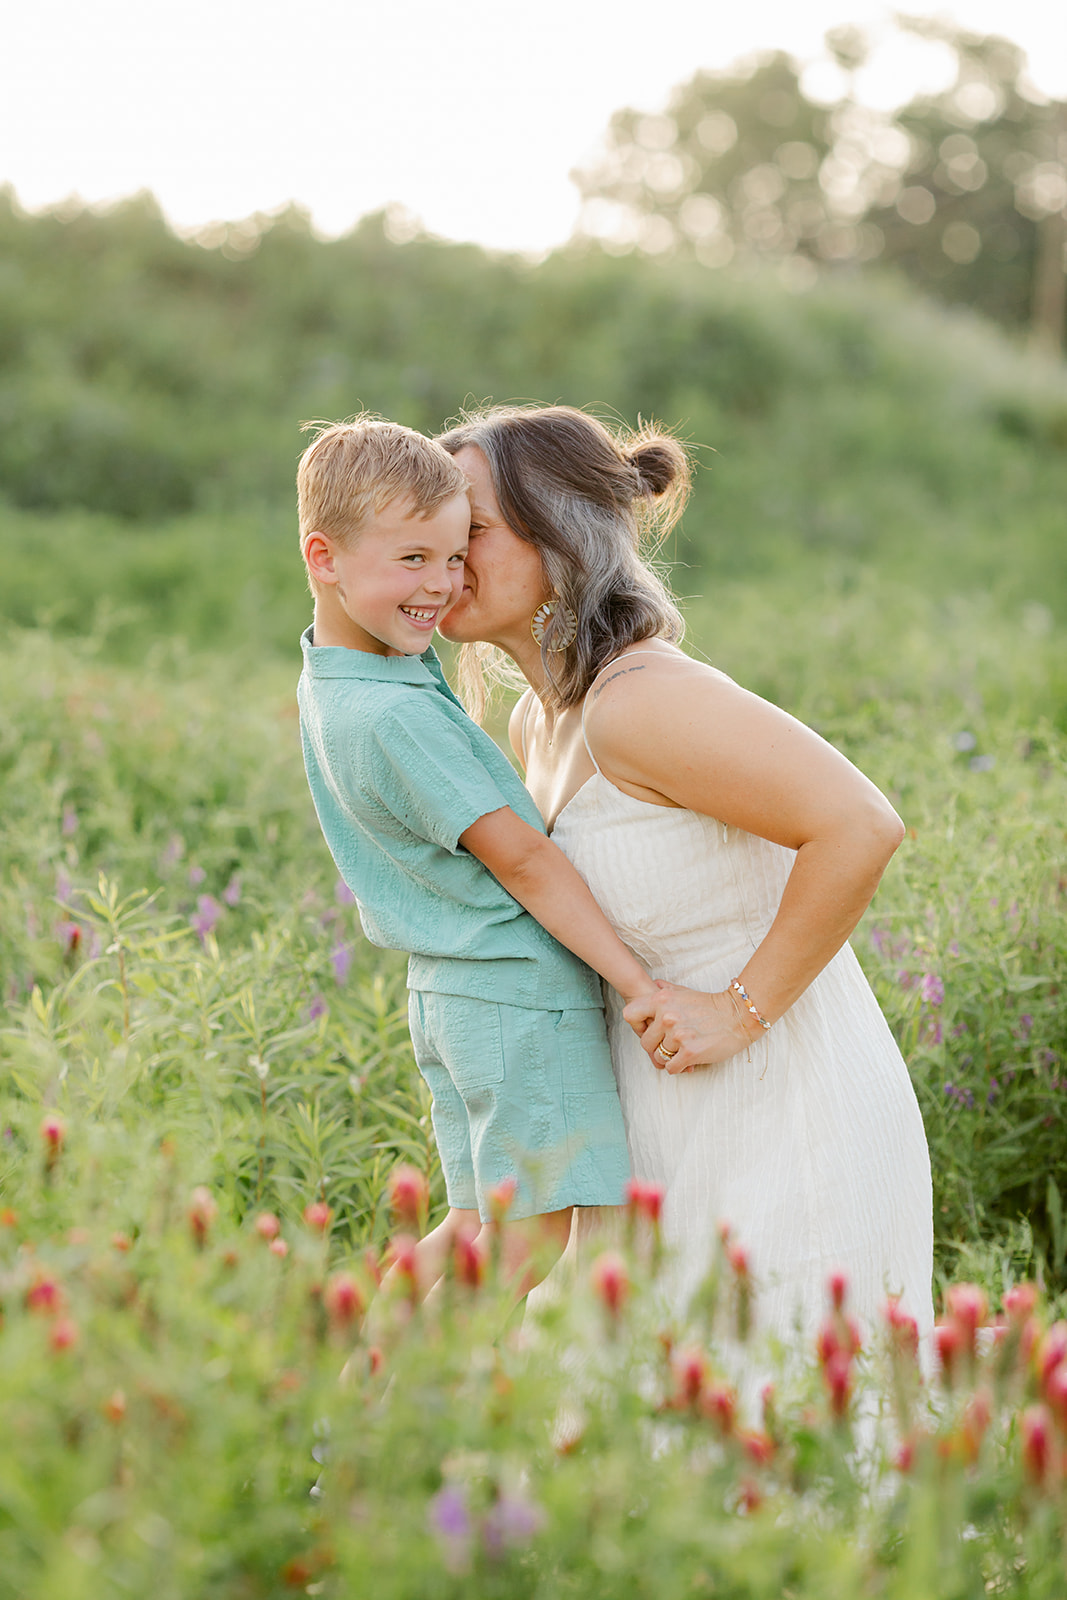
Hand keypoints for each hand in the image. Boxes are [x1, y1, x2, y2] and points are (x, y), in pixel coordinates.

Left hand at [621, 981, 758, 1072]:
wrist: (739, 1016)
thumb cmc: (711, 1005)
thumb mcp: (685, 991)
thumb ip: (666, 990)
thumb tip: (654, 985)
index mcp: (662, 1000)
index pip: (630, 1015)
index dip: (637, 1025)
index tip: (649, 1029)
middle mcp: (667, 1016)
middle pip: (645, 1043)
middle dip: (657, 1046)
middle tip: (673, 1044)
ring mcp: (678, 1035)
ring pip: (659, 1057)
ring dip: (671, 1057)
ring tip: (684, 1050)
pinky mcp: (690, 1052)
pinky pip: (671, 1068)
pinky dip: (679, 1067)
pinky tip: (688, 1060)